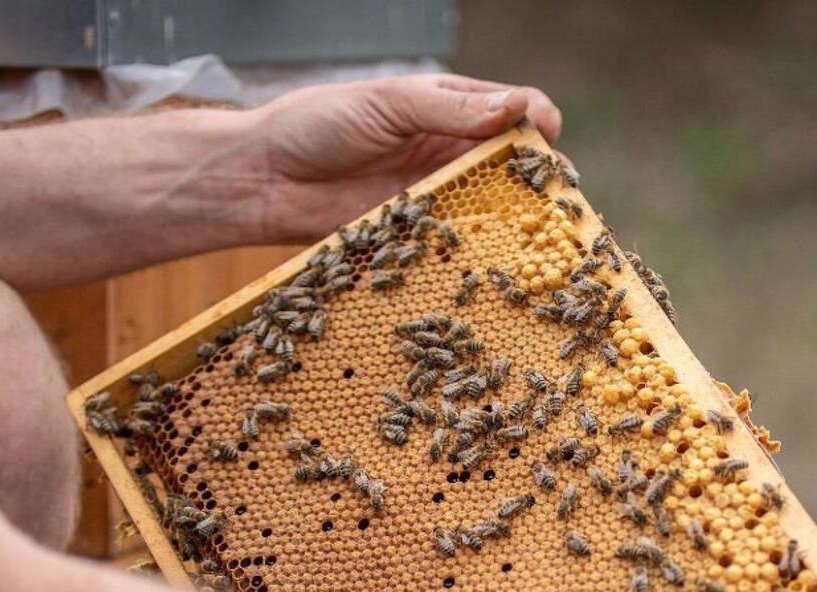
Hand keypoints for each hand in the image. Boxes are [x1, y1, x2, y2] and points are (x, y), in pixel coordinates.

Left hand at [253, 74, 561, 241]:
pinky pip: (460, 246)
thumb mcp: (389, 104)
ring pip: (498, 210)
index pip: (518, 109)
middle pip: (518, 165)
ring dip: (519, 223)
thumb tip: (518, 110)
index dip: (539, 124)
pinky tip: (494, 262)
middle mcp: (452, 152)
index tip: (543, 143)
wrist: (264, 179)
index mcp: (451, 107)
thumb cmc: (318, 125)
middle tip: (553, 201)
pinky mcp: (419, 236)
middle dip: (542, 181)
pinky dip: (480, 255)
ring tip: (535, 238)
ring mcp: (438, 196)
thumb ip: (452, 109)